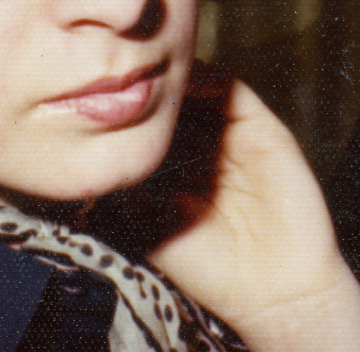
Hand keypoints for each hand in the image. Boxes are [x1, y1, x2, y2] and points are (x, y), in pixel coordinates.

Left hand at [92, 66, 359, 351]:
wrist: (273, 290)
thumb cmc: (208, 269)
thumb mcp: (147, 225)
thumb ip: (124, 185)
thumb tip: (91, 147)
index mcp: (172, 171)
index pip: (143, 127)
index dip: (119, 111)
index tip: (85, 97)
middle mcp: (201, 149)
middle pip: (167, 102)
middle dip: (142, 87)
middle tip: (111, 72)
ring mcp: (231, 136)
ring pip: (196, 89)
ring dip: (170, 77)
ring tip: (141, 69)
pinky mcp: (262, 128)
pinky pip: (232, 90)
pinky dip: (206, 78)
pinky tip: (181, 81)